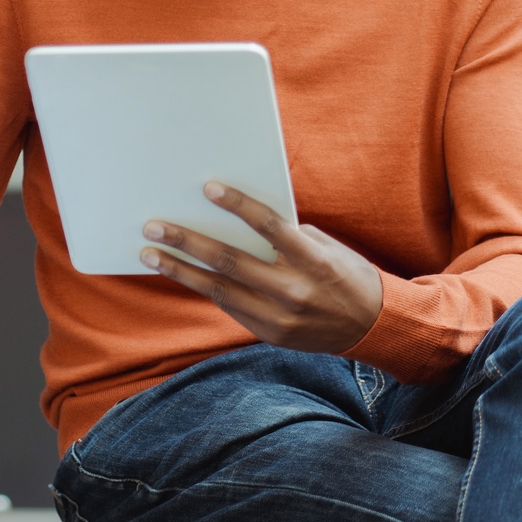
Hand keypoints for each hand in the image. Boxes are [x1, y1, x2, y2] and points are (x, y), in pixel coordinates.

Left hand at [141, 182, 382, 352]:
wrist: (372, 326)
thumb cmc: (346, 274)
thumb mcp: (326, 247)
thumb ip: (287, 235)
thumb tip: (239, 219)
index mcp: (312, 259)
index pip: (269, 226)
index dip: (238, 204)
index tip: (208, 187)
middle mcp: (293, 289)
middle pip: (230, 260)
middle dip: (187, 242)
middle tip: (154, 227)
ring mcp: (280, 316)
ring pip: (218, 289)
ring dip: (180, 270)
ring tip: (150, 254)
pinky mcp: (270, 334)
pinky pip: (230, 307)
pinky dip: (204, 287)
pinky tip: (180, 273)